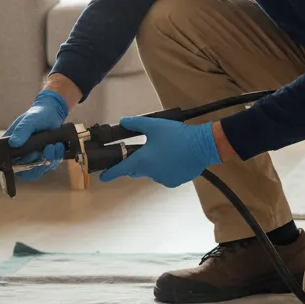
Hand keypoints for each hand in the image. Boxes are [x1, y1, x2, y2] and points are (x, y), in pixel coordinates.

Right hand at [4, 89, 69, 180]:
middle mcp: (21, 155)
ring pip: (41, 170)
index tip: (34, 154)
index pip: (11, 165)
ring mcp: (34, 158)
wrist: (52, 113)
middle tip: (48, 148)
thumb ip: (21, 131)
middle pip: (27, 172)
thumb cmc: (37, 114)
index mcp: (11, 147)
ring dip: (50, 159)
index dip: (22, 165)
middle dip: (39, 165)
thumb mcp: (29, 120)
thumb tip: (14, 143)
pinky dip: (56, 157)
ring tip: (56, 145)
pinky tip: (59, 146)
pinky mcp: (46, 158)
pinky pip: (51, 165)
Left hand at [99, 116, 219, 187]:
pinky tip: (174, 158)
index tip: (103, 177)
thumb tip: (123, 121)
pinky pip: (164, 176)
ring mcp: (162, 179)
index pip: (121, 169)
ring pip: (152, 173)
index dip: (110, 173)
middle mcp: (150, 173)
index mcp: (142, 161)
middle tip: (144, 150)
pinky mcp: (174, 182)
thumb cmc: (176, 135)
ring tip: (164, 151)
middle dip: (137, 163)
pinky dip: (165, 169)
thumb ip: (136, 124)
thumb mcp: (154, 125)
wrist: (202, 146)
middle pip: (137, 170)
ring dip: (153, 165)